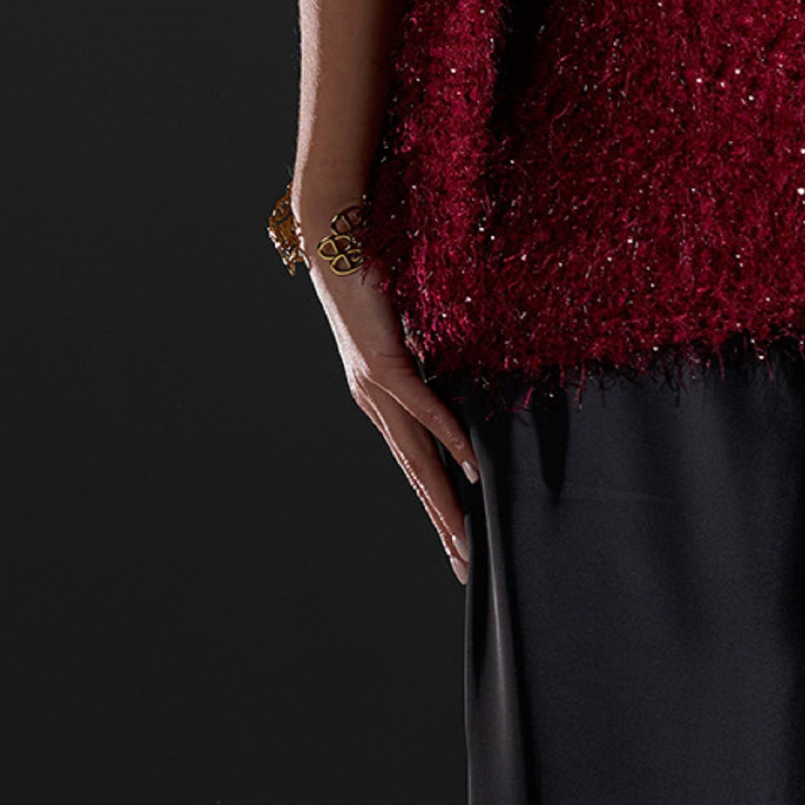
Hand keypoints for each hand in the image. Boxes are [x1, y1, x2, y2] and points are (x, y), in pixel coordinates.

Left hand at [306, 239, 479, 585]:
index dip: (436, 503)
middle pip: (415, 474)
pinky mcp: (381, 363)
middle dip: (441, 522)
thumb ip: (431, 355)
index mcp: (378, 398)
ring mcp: (374, 387)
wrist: (336, 241)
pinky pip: (420, 405)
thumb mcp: (409, 327)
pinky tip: (468, 462)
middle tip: (463, 563)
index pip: (414, 461)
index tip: (457, 540)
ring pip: (415, 455)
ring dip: (442, 498)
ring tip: (463, 535)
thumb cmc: (373, 276)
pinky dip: (446, 434)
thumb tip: (464, 370)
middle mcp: (372, 402)